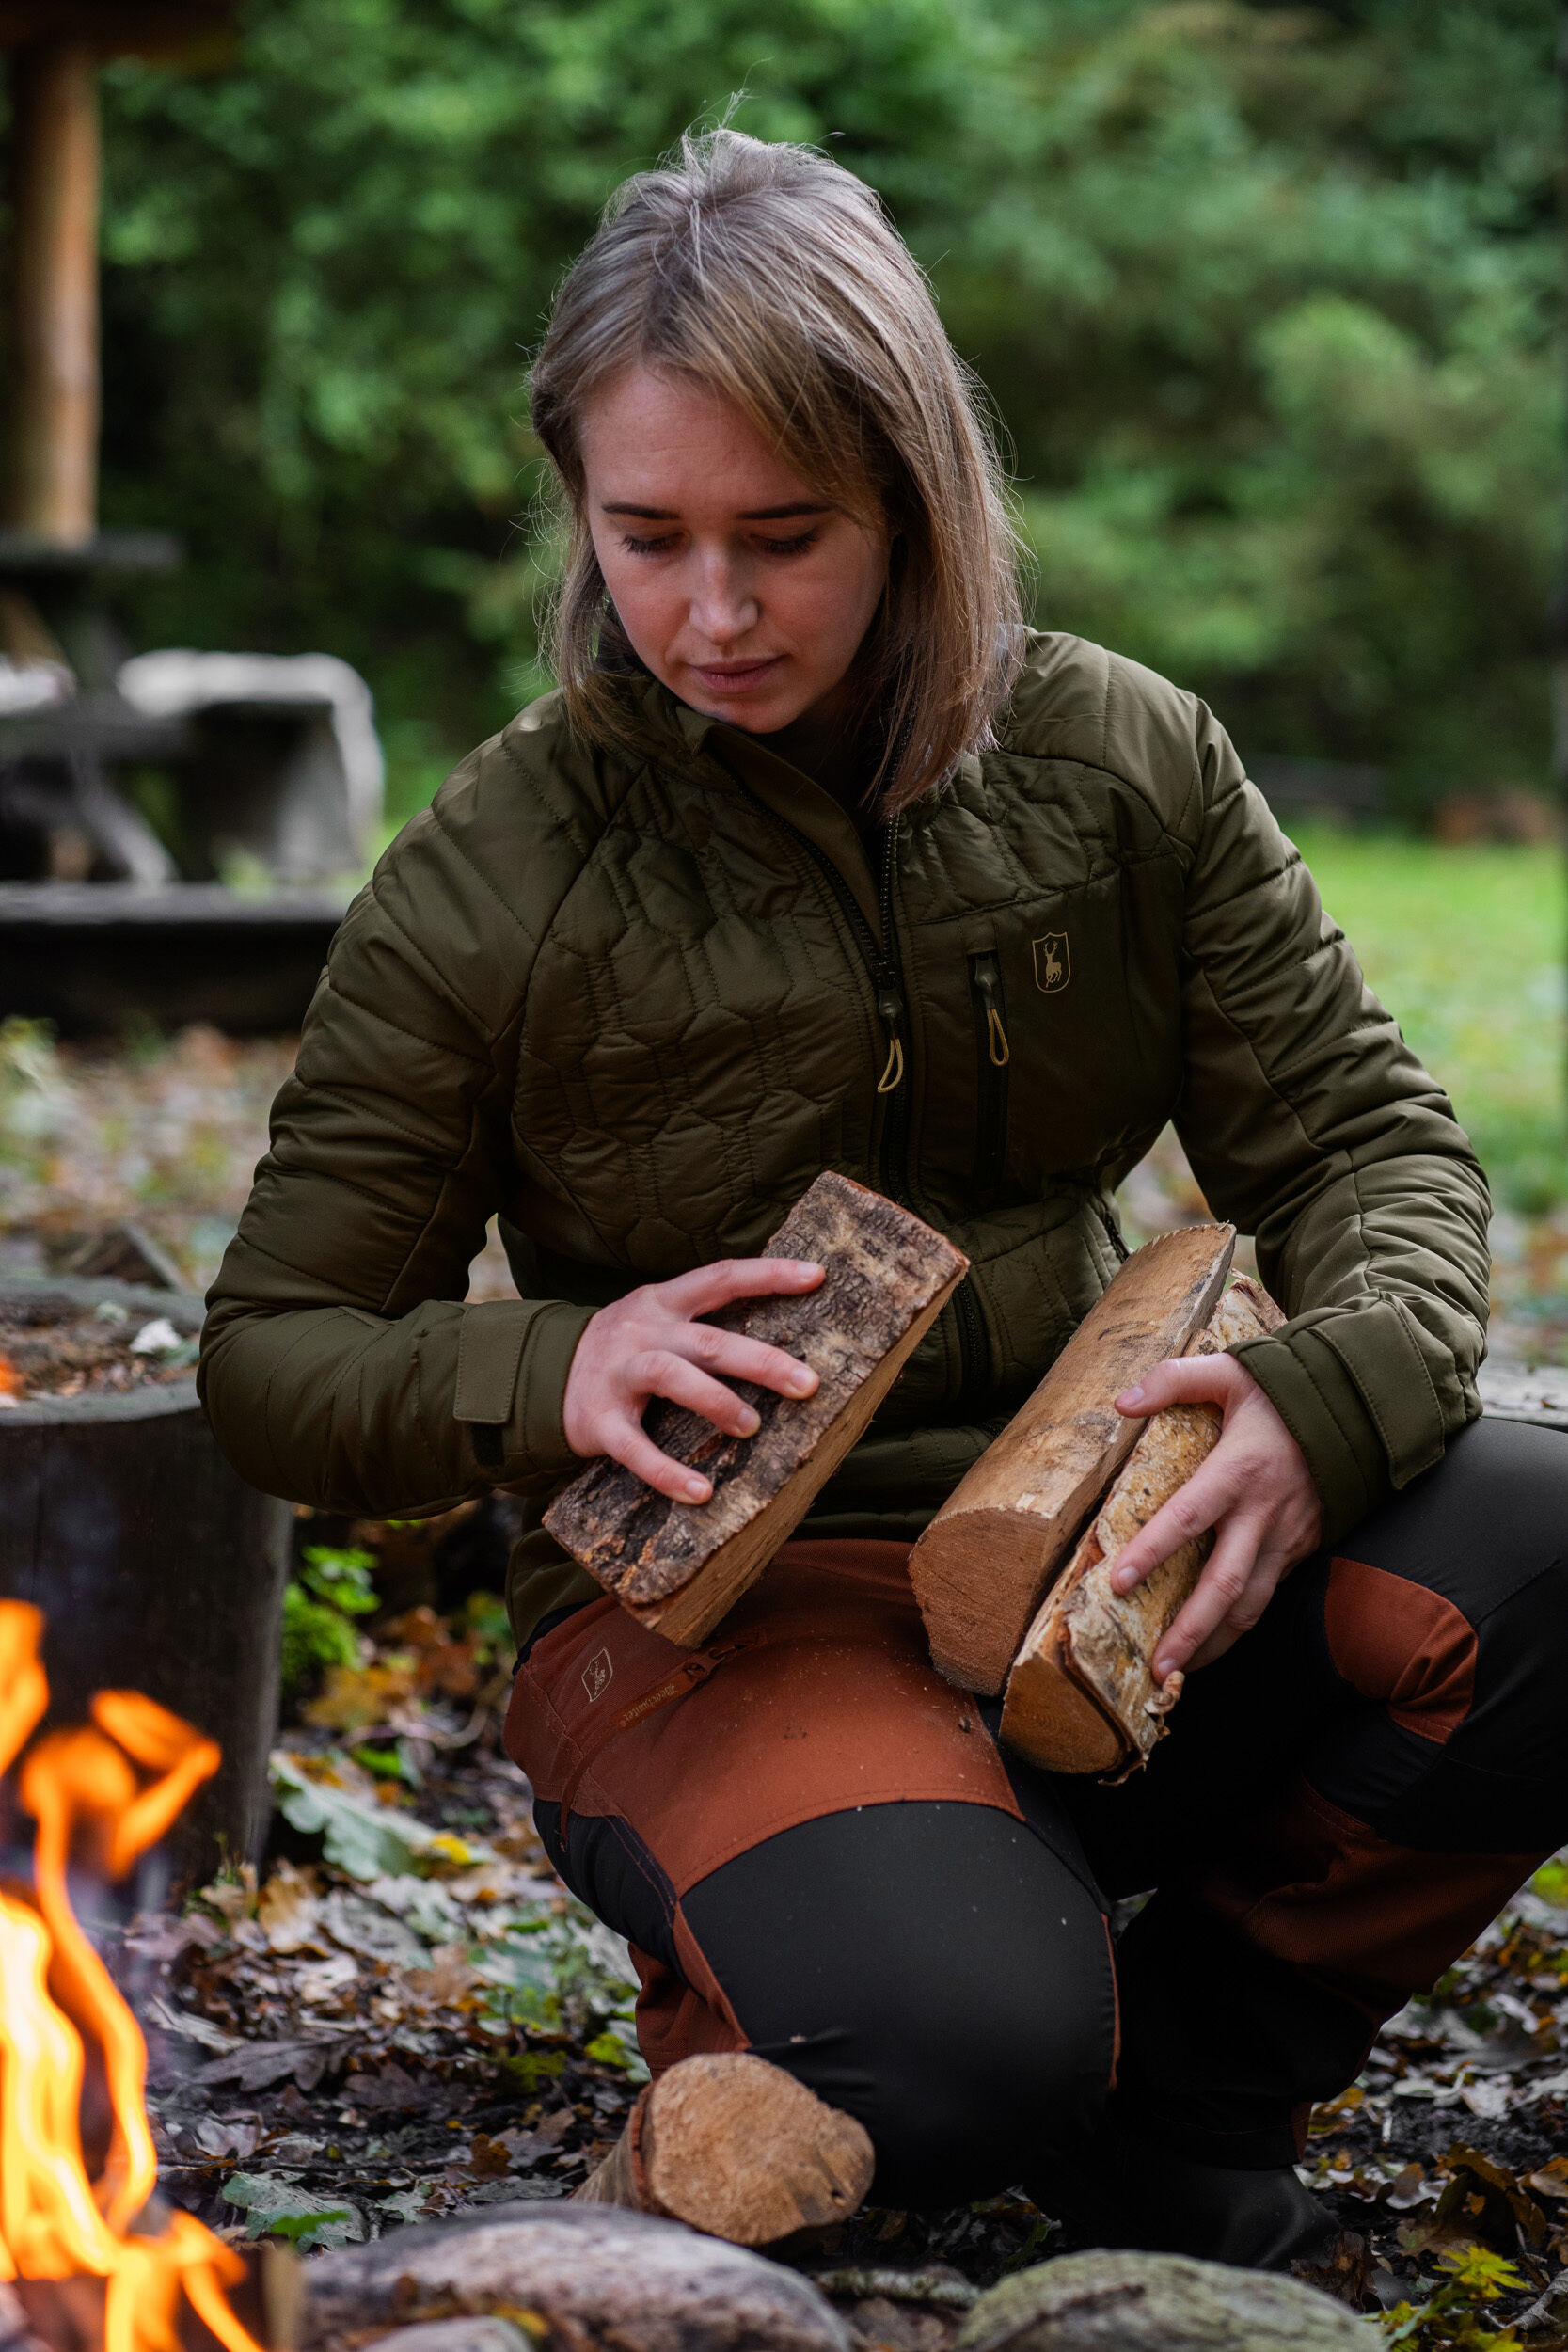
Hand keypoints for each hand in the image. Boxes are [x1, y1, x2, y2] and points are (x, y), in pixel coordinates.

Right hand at [562, 1258, 825, 1503]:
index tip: (817, 1276)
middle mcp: (643, 1331)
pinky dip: (667, 1472)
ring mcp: (618, 1374)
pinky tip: (701, 1492)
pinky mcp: (599, 1421)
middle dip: (760, 1361)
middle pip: (707, 1339)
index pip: (721, 1277)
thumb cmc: (626, 1351)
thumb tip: (785, 1347)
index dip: (768, 1275)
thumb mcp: (658, 1320)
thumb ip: (706, 1323)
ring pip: (671, 1377)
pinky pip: (634, 1448)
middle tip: (808, 1385)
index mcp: (664, 1302)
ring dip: (717, 1402)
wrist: (540, 1374)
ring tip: (752, 1428)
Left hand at [1106, 1353, 1321, 1678]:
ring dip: (1217, 1643)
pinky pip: (1269, 1594)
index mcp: (1238, 1470)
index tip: (1118, 1582)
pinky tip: (1213, 1642)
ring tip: (1182, 1673)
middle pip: (1225, 1585)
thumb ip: (1173, 1380)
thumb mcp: (1231, 1371)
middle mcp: (1263, 1513)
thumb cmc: (1286, 1390)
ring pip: (1252, 1604)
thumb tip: (1120, 1401)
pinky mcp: (1300, 1548)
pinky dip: (1240, 1624)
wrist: (1359, 1408)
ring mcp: (1286, 1536)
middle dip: (1190, 1632)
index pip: (1188, 1517)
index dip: (1153, 1550)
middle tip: (1158, 1667)